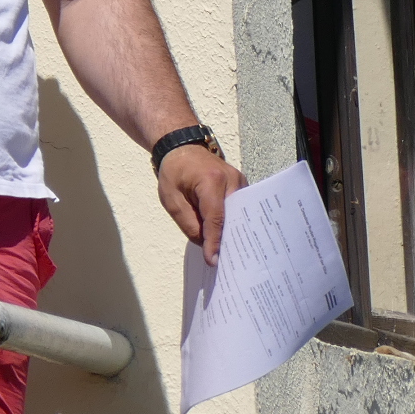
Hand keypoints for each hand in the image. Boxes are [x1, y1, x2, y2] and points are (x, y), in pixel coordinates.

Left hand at [158, 140, 246, 259]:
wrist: (183, 148)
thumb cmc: (174, 173)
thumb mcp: (172, 200)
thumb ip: (189, 224)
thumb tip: (206, 246)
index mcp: (211, 180)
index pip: (216, 217)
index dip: (215, 241)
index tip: (213, 261)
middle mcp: (232, 180)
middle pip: (234, 217)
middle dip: (229, 240)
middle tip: (227, 264)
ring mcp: (240, 182)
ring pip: (241, 215)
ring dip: (235, 233)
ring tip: (230, 255)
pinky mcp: (242, 186)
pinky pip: (241, 209)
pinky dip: (235, 223)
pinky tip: (231, 239)